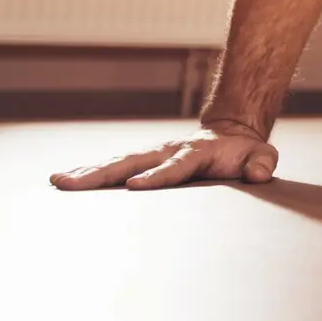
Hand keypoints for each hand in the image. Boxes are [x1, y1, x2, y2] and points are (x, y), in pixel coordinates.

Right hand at [49, 120, 278, 191]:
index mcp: (196, 153)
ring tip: (58, 182)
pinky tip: (64, 182)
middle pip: (132, 162)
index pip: (175, 167)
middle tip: (73, 184)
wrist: (231, 135)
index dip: (157, 176)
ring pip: (116, 163)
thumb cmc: (244, 153)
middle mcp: (167, 151)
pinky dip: (89, 173)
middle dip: (103, 174)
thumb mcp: (261, 156)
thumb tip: (261, 174)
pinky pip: (113, 167)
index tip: (135, 186)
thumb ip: (262, 163)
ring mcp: (152, 155)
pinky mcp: (142, 161)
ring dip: (88, 173)